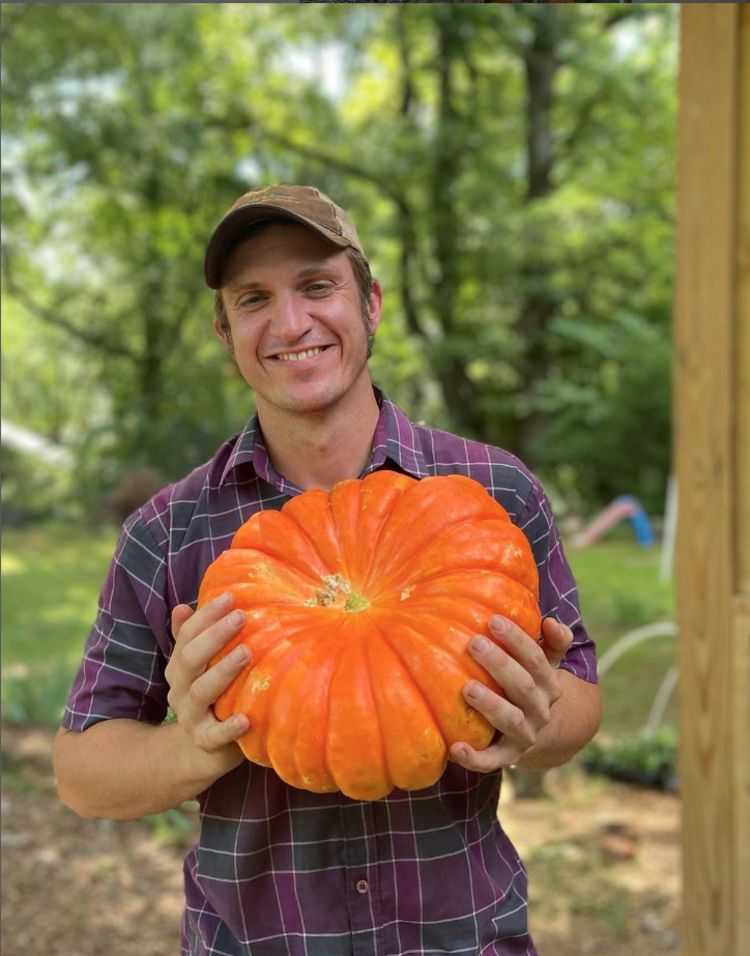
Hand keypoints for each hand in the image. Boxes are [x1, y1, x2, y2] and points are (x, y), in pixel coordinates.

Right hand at [165, 592, 250, 757]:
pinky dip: (228, 728)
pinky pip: (214, 735)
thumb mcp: (203, 665)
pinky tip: (244, 719)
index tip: (230, 596)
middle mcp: (180, 688)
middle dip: (214, 636)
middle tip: (241, 617)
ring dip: (223, 672)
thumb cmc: (213, 694)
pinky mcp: (205, 741)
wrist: (202, 750)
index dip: (206, 615)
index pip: (187, 635)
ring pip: (200, 692)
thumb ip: (195, 637)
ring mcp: (191, 716)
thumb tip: (182, 606)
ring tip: (246, 653)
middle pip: (190, 659)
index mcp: (180, 665)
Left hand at [449, 615, 573, 772]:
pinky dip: (474, 758)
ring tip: (468, 688)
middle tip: (474, 643)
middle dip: (499, 663)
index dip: (517, 639)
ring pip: (510, 720)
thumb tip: (551, 621)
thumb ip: (553, 642)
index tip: (493, 620)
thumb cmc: (529, 684)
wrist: (537, 732)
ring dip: (490, 704)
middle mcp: (540, 710)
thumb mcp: (544, 663)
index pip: (536, 659)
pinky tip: (455, 748)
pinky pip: (491, 761)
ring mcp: (525, 735)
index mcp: (549, 684)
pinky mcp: (507, 756)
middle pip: (522, 686)